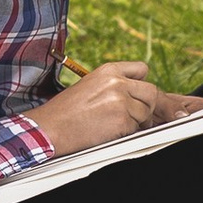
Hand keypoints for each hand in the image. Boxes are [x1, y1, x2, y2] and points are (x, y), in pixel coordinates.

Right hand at [25, 62, 202, 155]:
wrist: (50, 127)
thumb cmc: (66, 111)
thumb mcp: (90, 85)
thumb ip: (114, 85)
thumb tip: (136, 93)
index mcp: (108, 70)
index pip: (142, 70)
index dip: (142, 84)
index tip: (138, 95)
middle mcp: (117, 82)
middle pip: (151, 92)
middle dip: (147, 105)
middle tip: (137, 115)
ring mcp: (121, 101)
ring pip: (146, 112)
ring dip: (137, 122)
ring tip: (116, 125)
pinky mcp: (121, 121)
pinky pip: (136, 128)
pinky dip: (127, 133)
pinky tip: (110, 132)